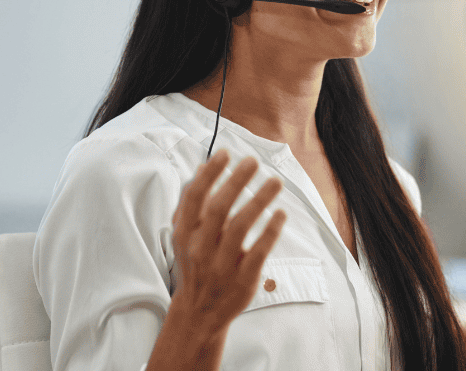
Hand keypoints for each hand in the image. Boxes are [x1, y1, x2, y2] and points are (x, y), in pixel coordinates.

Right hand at [169, 150, 287, 334]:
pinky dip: (270, 230)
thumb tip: (203, 167)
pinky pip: (259, 251)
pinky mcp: (243, 280)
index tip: (226, 153)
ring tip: (275, 181)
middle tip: (253, 161)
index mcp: (185, 234)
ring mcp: (221, 265)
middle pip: (219, 208)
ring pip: (240, 227)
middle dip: (237, 181)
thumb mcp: (188, 235)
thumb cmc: (195, 264)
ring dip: (259, 200)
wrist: (199, 312)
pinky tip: (280, 213)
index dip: (210, 173)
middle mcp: (200, 248)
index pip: (195, 197)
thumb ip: (195, 202)